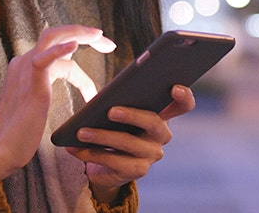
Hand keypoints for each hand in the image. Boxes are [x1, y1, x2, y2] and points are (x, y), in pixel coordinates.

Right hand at [0, 25, 115, 179]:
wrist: (2, 150)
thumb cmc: (21, 134)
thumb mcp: (37, 104)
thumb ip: (48, 90)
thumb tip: (78, 90)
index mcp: (26, 66)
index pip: (55, 45)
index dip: (79, 44)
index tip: (103, 50)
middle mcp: (24, 62)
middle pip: (55, 34)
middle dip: (83, 33)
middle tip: (109, 43)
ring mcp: (26, 69)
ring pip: (52, 37)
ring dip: (79, 34)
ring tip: (101, 38)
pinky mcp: (31, 82)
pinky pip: (45, 58)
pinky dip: (60, 49)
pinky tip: (74, 45)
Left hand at [64, 84, 196, 202]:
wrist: (103, 164)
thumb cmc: (111, 128)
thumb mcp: (116, 112)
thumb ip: (118, 101)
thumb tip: (103, 98)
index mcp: (161, 115)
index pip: (183, 105)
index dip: (184, 96)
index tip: (173, 87)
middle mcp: (161, 135)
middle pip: (154, 122)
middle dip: (132, 115)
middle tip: (110, 111)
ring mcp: (151, 154)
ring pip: (129, 143)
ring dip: (102, 136)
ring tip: (81, 132)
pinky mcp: (137, 171)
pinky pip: (114, 161)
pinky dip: (91, 153)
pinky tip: (75, 148)